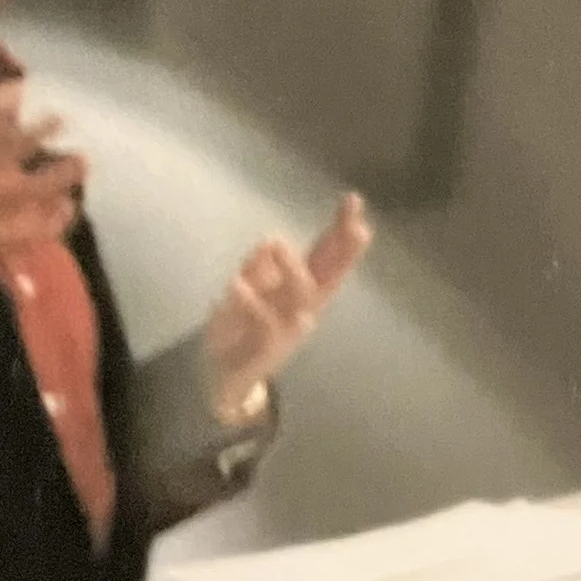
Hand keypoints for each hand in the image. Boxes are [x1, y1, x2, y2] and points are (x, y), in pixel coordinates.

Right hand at [0, 79, 88, 367]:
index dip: (0, 101)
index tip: (21, 88)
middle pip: (11, 150)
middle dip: (40, 133)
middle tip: (62, 120)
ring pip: (30, 190)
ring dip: (59, 177)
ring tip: (82, 163)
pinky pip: (29, 232)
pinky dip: (52, 221)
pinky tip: (68, 210)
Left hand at [200, 192, 371, 425]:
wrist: (222, 380)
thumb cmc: (240, 330)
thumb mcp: (249, 291)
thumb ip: (259, 268)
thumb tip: (269, 239)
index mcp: (299, 291)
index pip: (325, 256)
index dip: (339, 230)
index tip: (353, 201)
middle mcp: (302, 309)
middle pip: (330, 277)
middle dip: (345, 252)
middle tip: (357, 226)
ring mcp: (287, 331)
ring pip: (302, 299)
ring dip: (292, 270)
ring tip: (277, 241)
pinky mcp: (266, 350)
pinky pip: (264, 326)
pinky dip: (252, 305)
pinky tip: (237, 283)